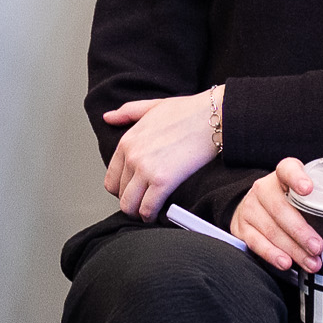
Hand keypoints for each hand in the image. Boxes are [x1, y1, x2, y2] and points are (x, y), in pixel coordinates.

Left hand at [100, 89, 220, 219]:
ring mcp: (145, 169)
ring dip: (138, 212)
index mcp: (128, 141)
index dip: (122, 189)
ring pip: (129, 205)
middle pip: (120, 194)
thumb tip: (108, 117)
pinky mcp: (163, 181)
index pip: (111, 178)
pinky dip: (150, 216)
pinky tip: (157, 214)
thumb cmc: (189, 112)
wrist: (214, 117)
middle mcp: (132, 156)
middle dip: (131, 201)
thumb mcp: (152, 106)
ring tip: (149, 212)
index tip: (133, 193)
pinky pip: (147, 208)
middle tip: (143, 204)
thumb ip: (127, 112)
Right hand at [230, 160, 322, 271]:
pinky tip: (286, 263)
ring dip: (293, 249)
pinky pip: (256, 242)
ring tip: (311, 262)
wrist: (255, 208)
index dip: (297, 178)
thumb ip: (320, 202)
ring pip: (271, 229)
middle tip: (318, 247)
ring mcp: (250, 208)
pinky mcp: (242, 228)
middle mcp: (263, 189)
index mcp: (282, 176)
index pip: (288, 170)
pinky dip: (272, 254)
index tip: (308, 189)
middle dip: (300, 230)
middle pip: (280, 208)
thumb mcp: (302, 195)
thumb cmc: (289, 203)